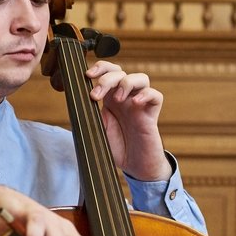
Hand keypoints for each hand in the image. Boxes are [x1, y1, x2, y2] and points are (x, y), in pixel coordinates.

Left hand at [86, 61, 171, 181]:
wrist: (134, 167)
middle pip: (121, 72)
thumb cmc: (117, 149)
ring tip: (117, 99)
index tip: (88, 75)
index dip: (100, 68)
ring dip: (126, 83)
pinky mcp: (151, 115)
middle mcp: (126, 98)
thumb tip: (80, 99)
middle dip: (107, 79)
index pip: (109, 73)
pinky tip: (135, 103)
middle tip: (95, 96)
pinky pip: (156, 96)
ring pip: (141, 78)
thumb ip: (91, 114)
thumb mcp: (97, 130)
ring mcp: (140, 105)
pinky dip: (146, 95)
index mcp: (111, 99)